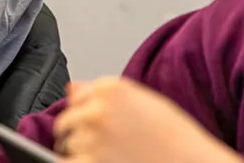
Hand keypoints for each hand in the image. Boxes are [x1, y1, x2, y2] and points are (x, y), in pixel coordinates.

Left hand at [53, 77, 242, 162]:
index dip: (86, 114)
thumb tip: (71, 88)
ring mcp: (91, 137)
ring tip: (112, 157)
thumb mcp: (144, 102)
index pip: (76, 96)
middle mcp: (97, 109)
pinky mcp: (89, 162)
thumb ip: (104, 93)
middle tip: (106, 148)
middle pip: (66, 121)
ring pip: (67, 145)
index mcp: (110, 88)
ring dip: (81, 154)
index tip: (98, 125)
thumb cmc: (177, 138)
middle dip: (79, 135)